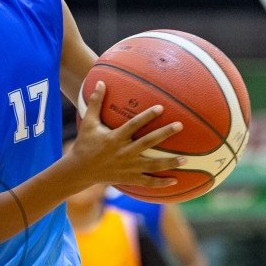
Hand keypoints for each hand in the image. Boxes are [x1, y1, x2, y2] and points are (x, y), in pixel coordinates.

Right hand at [66, 82, 183, 188]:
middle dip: (165, 134)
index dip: (148, 116)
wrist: (79, 171)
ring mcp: (128, 167)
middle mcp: (124, 152)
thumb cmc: (85, 144)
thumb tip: (100, 82)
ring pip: (152, 165)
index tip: (161, 108)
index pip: (134, 125)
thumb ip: (95, 103)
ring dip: (169, 163)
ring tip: (186, 159)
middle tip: (180, 126)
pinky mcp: (128, 178)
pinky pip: (147, 182)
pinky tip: (175, 181)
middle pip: (148, 142)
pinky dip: (161, 183)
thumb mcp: (88, 123)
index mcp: (115, 138)